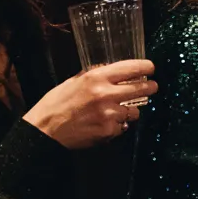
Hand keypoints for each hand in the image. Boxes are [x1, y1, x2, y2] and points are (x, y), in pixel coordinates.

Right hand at [23, 59, 156, 148]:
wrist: (45, 130)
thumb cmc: (55, 104)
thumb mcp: (73, 82)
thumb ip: (92, 76)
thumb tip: (109, 70)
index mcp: (96, 78)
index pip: (130, 68)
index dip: (145, 67)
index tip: (151, 68)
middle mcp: (105, 94)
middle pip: (141, 89)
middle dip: (150, 87)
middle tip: (152, 87)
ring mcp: (109, 114)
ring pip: (134, 112)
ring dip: (129, 111)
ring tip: (118, 111)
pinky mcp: (108, 131)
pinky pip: (122, 126)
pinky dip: (117, 125)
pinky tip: (105, 124)